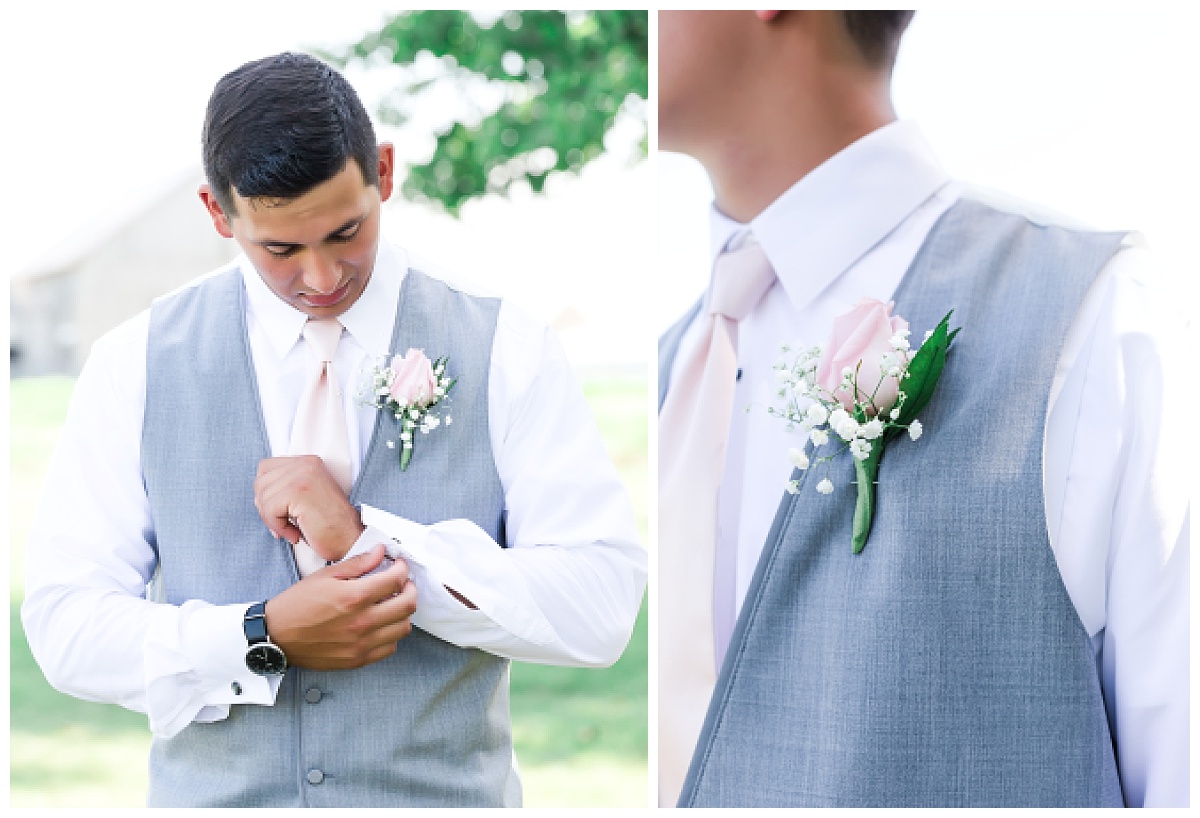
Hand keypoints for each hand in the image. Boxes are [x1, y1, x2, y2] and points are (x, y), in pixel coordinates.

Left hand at [255, 455, 363, 561]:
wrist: (351, 539)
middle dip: (266, 508)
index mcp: (307, 462)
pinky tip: (294, 534)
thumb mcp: (305, 497)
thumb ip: (285, 487)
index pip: (265, 468)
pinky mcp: (298, 491)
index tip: (280, 512)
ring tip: (291, 530)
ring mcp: (302, 475)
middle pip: (260, 482)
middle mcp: (305, 464)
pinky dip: (278, 527)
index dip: (266, 493)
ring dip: (272, 521)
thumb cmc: (329, 525)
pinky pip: (270, 510)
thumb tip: (258, 496)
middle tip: (284, 524)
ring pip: (263, 497)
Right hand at [264, 545, 417, 669]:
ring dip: (402, 613)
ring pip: (403, 628)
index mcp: (354, 597)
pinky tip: (381, 624)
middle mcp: (362, 622)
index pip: (396, 580)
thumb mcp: (326, 576)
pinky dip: (391, 634)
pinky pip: (390, 647)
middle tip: (401, 583)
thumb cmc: (297, 604)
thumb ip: (358, 564)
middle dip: (409, 589)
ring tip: (391, 603)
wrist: (277, 636)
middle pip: (408, 605)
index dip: (402, 568)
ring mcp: (362, 643)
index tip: (399, 565)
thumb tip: (381, 552)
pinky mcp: (358, 659)